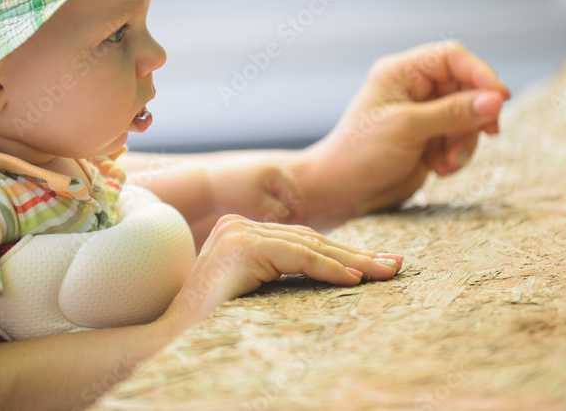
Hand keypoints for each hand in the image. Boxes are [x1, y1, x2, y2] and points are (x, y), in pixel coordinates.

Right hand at [160, 215, 402, 328]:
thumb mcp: (254, 292)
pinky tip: (356, 279)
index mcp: (239, 233)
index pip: (301, 241)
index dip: (343, 253)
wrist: (171, 338)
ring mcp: (238, 232)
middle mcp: (237, 226)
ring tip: (386, 272)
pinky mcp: (242, 247)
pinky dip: (330, 269)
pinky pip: (298, 257)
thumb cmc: (211, 324)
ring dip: (353, 262)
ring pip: (309, 246)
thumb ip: (279, 275)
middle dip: (356, 255)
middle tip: (395, 265)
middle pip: (310, 240)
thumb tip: (333, 274)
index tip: (378, 265)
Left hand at [207, 159, 306, 225]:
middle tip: (293, 236)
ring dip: (282, 212)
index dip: (300, 217)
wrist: (204, 185)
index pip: (297, 197)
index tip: (299, 235)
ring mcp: (262, 174)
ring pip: (279, 198)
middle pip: (290, 196)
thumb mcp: (256, 206)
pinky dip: (271, 209)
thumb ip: (278, 213)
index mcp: (275, 172)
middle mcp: (271, 170)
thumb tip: (294, 220)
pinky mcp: (253, 181)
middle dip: (293, 215)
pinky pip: (269, 197)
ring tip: (280, 233)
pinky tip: (266, 225)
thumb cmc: (230, 195)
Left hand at [294, 41, 510, 225]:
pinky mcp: (431, 139)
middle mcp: (415, 89)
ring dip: (466, 141)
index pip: (452, 57)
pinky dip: (459, 154)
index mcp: (401, 73)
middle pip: (468, 87)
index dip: (480, 73)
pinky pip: (462, 139)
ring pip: (470, 117)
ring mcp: (425, 115)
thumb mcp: (407, 128)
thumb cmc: (361, 153)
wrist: (342, 191)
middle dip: (476, 115)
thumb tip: (496, 99)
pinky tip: (440, 169)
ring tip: (447, 162)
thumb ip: (453, 113)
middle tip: (488, 133)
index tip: (501, 97)